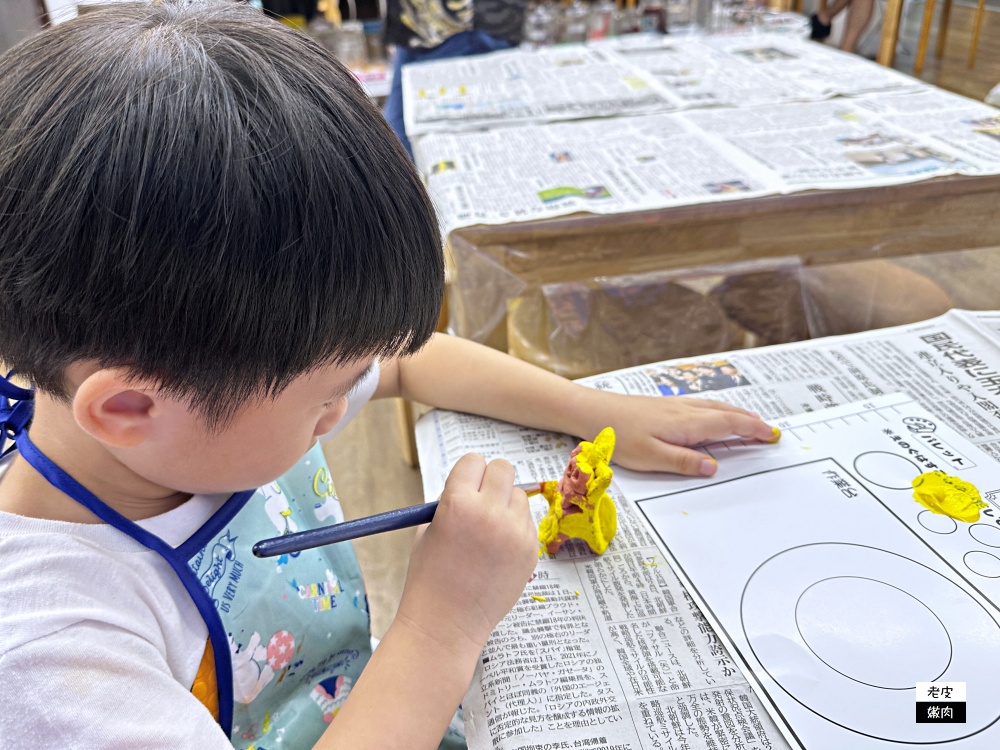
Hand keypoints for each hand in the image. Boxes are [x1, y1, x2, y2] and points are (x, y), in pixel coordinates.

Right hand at [394, 453, 536, 657]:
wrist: (446, 625)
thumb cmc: (429, 577)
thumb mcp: (428, 529)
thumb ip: (452, 501)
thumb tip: (474, 482)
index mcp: (458, 504)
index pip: (473, 461)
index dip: (466, 474)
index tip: (463, 487)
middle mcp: (490, 514)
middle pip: (503, 468)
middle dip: (490, 480)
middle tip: (480, 501)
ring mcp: (515, 533)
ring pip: (518, 495)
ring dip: (504, 505)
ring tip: (486, 533)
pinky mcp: (530, 551)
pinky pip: (527, 522)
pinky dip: (514, 528)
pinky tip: (496, 552)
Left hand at [574, 390, 778, 476]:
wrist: (594, 412)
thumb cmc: (618, 435)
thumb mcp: (650, 457)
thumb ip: (683, 462)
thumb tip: (713, 467)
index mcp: (687, 424)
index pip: (728, 425)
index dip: (752, 430)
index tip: (772, 435)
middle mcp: (685, 411)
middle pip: (726, 413)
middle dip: (751, 421)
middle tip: (771, 430)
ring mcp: (675, 406)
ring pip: (715, 407)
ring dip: (736, 413)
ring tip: (751, 420)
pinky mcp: (665, 406)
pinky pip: (702, 405)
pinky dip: (719, 409)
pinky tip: (715, 413)